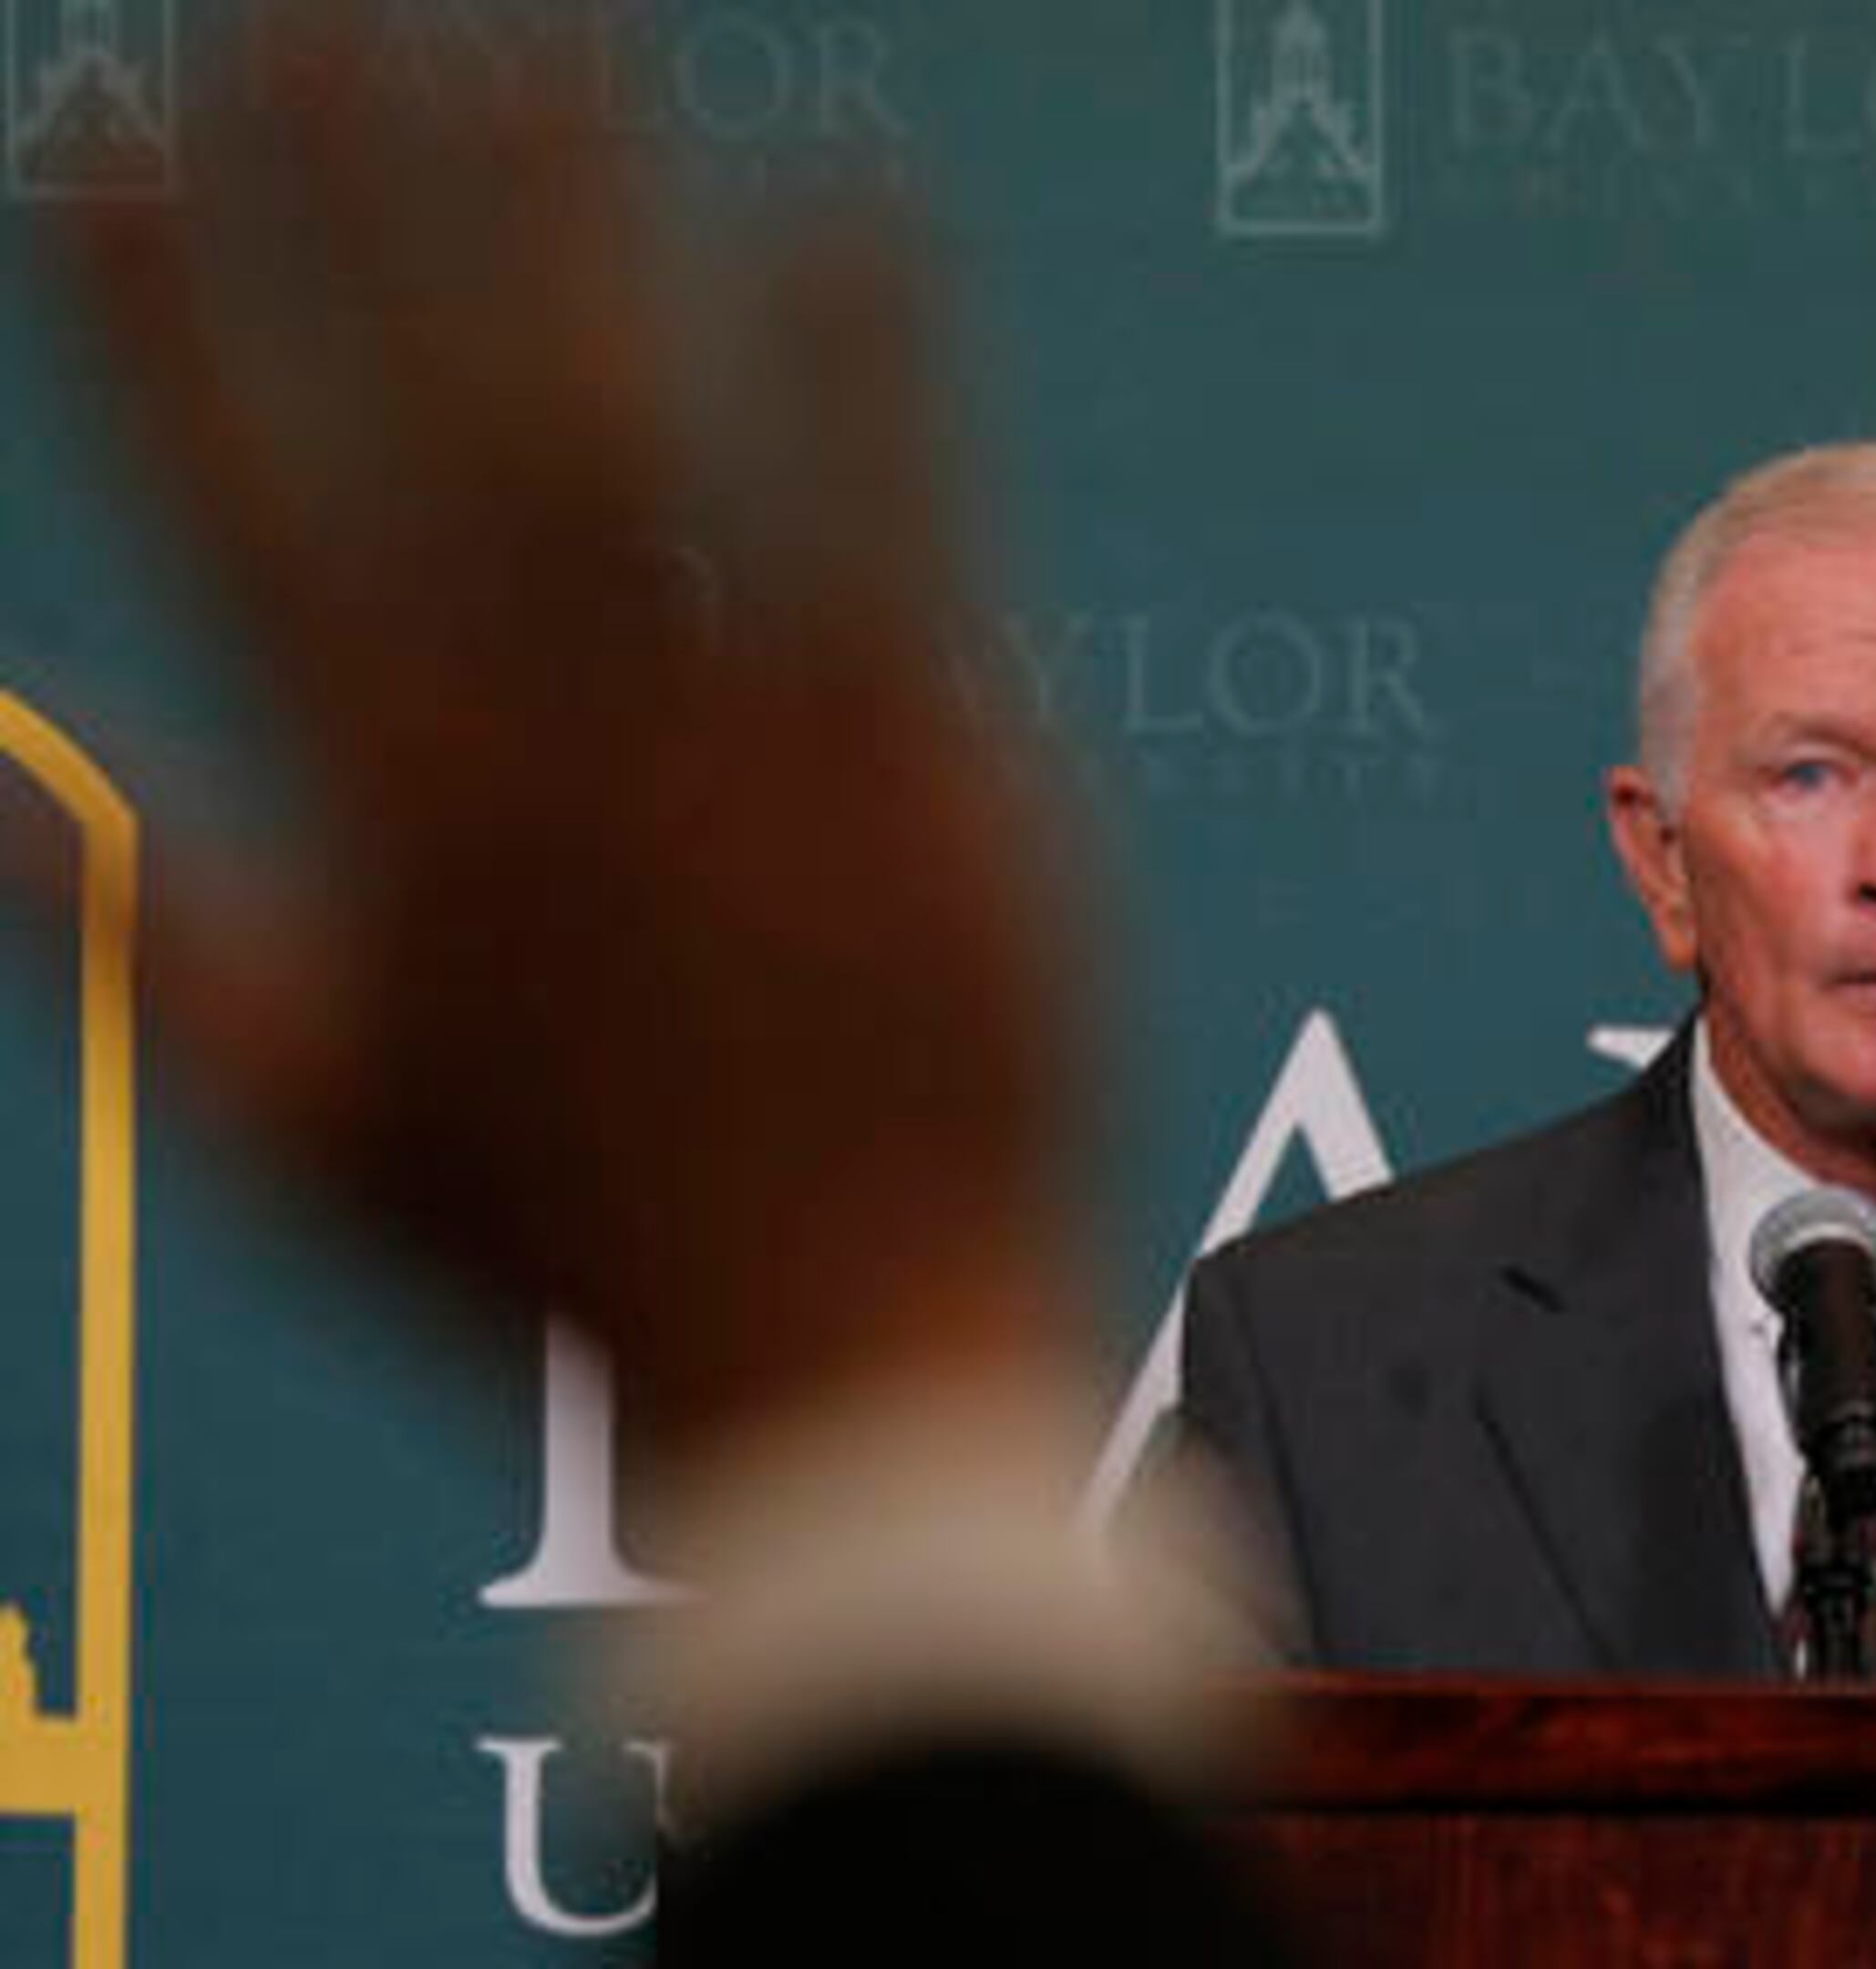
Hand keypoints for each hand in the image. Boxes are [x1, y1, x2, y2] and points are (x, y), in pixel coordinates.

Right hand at [43, 14, 1082, 1467]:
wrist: (844, 1374)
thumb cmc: (565, 1255)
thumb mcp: (297, 1128)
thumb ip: (125, 931)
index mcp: (380, 818)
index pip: (230, 498)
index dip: (151, 304)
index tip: (88, 121)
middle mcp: (541, 751)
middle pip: (433, 413)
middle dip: (360, 194)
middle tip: (321, 1)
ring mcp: (737, 749)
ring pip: (642, 430)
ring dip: (583, 216)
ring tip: (554, 32)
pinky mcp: (924, 764)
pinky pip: (884, 516)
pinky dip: (862, 352)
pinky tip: (848, 195)